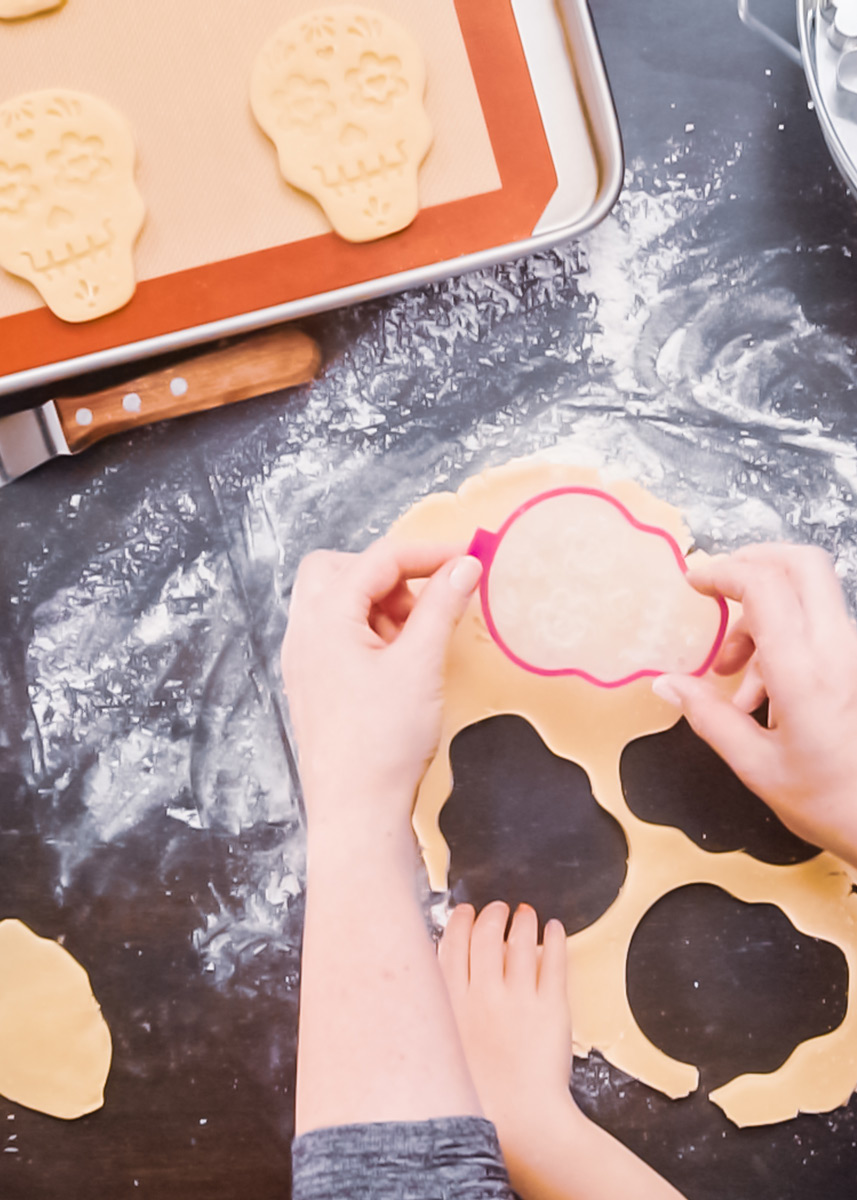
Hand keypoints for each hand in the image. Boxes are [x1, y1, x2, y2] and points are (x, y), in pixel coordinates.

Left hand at [281, 540, 480, 836]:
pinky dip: (371, 633)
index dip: (427, 552)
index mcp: (324, 619)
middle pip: (340, 570)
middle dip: (389, 575)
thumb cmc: (381, 744)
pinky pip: (339, 636)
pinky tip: (402, 664)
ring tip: (417, 642)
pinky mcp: (315, 684)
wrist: (356, 812)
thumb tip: (463, 566)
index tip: (467, 557)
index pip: (376, 559)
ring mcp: (305, 660)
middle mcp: (304, 634)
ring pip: (338, 603)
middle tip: (426, 603)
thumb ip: (442, 606)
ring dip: (381, 605)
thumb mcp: (421, 664)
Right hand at [439, 903, 574, 1131]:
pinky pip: (554, 961)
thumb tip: (439, 983)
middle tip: (498, 909)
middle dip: (492, 915)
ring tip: (525, 914)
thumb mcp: (442, 1052)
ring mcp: (519, 998)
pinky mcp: (553, 1007)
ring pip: (520, 942)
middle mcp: (483, 994)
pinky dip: (555, 940)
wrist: (523, 1125)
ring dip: (522, 921)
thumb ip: (441, 1013)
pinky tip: (554, 929)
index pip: (452, 945)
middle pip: (486, 936)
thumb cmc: (480, 1099)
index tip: (465, 913)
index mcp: (452, 1005)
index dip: (460, 923)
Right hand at [653, 544, 856, 864]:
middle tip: (717, 590)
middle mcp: (836, 650)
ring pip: (807, 594)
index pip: (765, 585)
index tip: (693, 582)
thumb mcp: (756, 767)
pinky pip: (817, 625)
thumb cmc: (830, 803)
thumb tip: (668, 683)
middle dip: (752, 563)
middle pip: (801, 564)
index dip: (723, 571)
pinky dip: (782, 635)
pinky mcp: (854, 663)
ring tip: (733, 673)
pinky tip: (762, 690)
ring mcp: (851, 653)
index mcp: (804, 673)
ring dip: (762, 614)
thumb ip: (709, 717)